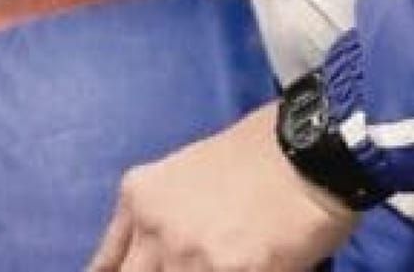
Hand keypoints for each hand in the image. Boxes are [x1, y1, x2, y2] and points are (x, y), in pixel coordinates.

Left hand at [88, 104, 361, 271]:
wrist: (307, 152)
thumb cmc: (255, 159)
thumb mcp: (183, 176)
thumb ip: (159, 216)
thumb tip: (154, 254)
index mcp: (137, 198)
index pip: (106, 260)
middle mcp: (153, 226)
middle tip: (182, 267)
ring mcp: (188, 253)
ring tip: (219, 262)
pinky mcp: (230, 270)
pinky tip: (245, 268)